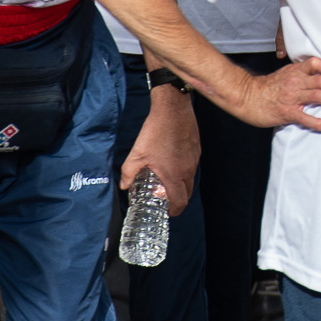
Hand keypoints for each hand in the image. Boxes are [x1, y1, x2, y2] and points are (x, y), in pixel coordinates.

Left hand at [122, 85, 201, 212]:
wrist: (173, 107)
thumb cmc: (156, 131)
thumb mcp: (137, 153)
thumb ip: (129, 172)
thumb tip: (124, 186)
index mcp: (174, 175)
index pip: (180, 202)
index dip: (174, 211)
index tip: (168, 212)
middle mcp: (188, 169)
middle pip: (188, 193)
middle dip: (178, 199)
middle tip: (166, 198)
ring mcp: (194, 159)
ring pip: (190, 178)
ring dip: (181, 184)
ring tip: (167, 179)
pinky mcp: (196, 148)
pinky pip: (192, 165)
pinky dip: (184, 170)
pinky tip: (172, 160)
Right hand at [234, 56, 320, 131]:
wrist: (246, 97)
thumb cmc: (267, 87)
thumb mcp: (285, 74)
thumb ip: (301, 73)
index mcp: (295, 71)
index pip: (316, 64)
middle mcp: (295, 82)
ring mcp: (291, 97)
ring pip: (317, 96)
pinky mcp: (286, 112)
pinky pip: (304, 117)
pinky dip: (318, 121)